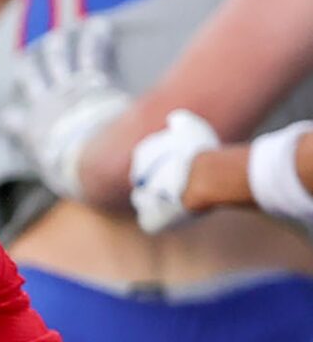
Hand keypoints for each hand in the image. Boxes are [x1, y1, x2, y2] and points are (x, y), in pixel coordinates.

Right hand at [7, 19, 130, 199]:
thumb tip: (50, 211)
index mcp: (31, 133)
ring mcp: (67, 90)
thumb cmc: (77, 177)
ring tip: (57, 37)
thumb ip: (59, 180)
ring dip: (56, 47)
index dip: (11, 119)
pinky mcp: (92, 81)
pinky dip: (94, 38)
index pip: (14, 123)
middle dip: (29, 68)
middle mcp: (44, 107)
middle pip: (32, 81)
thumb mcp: (60, 181)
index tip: (8, 116)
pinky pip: (91, 54)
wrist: (94, 160)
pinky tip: (98, 24)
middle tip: (27, 58)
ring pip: (57, 61)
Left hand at [127, 108, 219, 234]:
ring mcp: (143, 200)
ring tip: (175, 200)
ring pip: (144, 203)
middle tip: (177, 185)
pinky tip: (172, 216)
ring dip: (157, 202)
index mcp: (143, 155)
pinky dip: (159, 221)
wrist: (205, 177)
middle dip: (158, 184)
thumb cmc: (200, 151)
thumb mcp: (191, 126)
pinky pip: (150, 223)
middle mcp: (137, 178)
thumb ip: (180, 121)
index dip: (162, 165)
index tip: (178, 166)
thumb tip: (174, 119)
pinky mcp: (152, 220)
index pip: (146, 161)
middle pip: (144, 182)